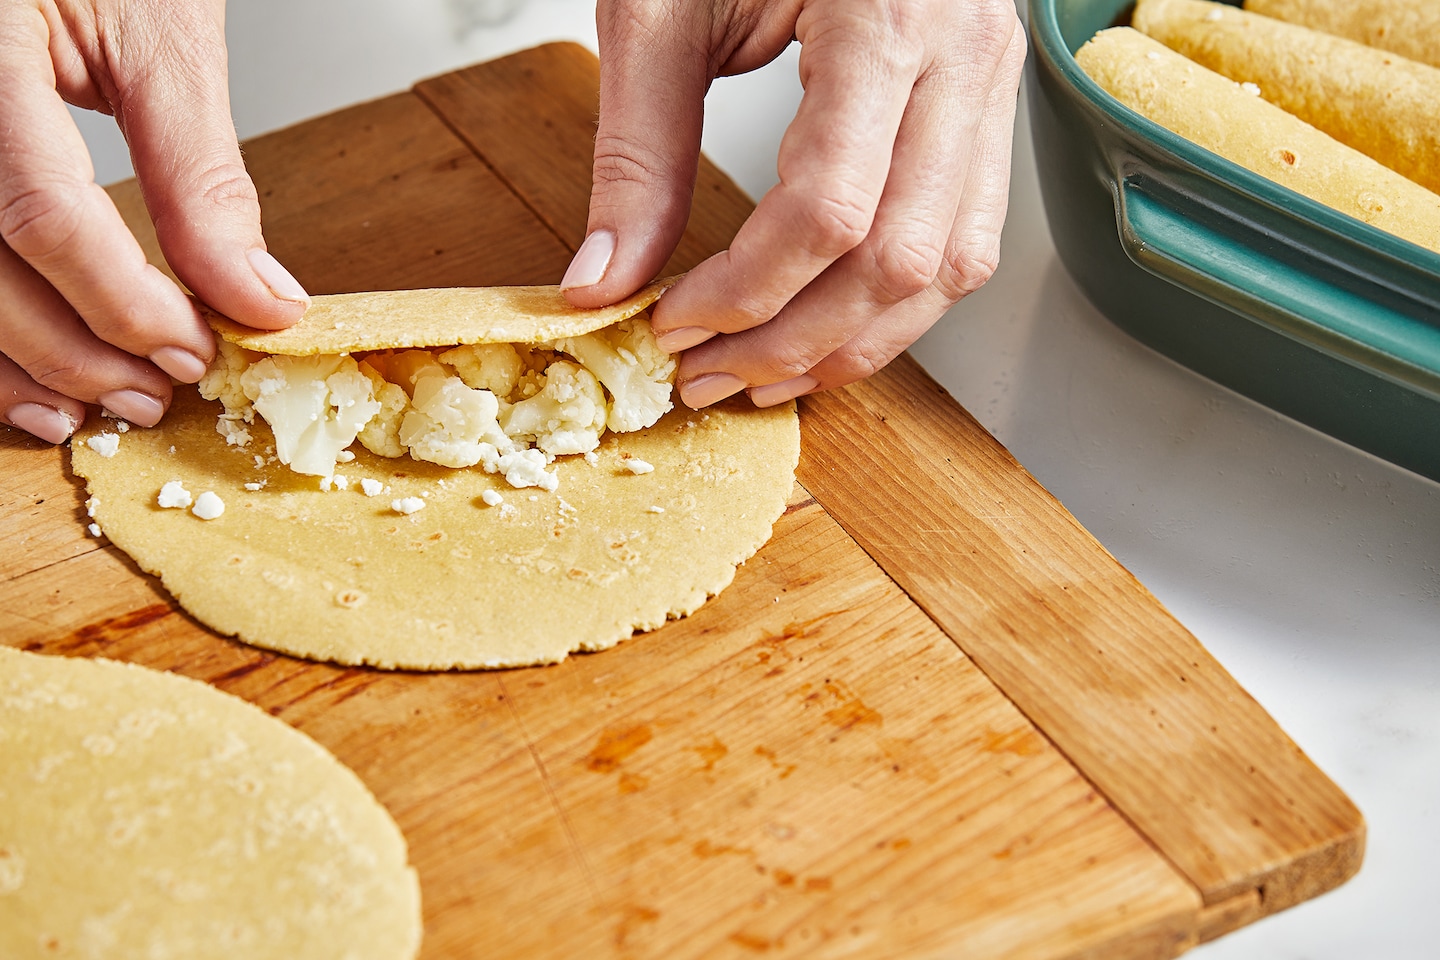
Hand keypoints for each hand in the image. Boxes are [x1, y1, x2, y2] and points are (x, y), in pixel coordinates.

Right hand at [0, 0, 308, 443]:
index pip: (44, 213)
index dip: (124, 303)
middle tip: (154, 394)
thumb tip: (258, 296)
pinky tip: (29, 375)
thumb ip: (201, 173)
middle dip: (73, 351)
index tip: (197, 351)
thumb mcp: (161, 39)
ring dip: (18, 362)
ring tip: (94, 404)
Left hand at [561, 0, 1025, 407]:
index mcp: (886, 15)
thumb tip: (605, 278)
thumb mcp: (666, 5)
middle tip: (710, 374)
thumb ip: (637, 148)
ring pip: (951, 269)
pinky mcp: (984, 109)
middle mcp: (960, 56)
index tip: (674, 324)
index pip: (830, 208)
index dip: (747, 292)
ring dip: (856, 343)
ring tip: (767, 373)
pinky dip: (896, 304)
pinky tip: (828, 325)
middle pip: (901, 260)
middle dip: (796, 341)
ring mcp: (989, 85)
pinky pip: (965, 239)